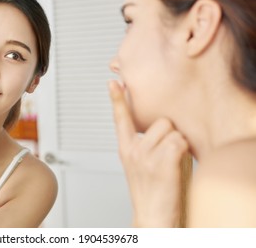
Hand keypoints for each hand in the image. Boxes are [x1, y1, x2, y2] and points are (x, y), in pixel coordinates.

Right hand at [108, 80, 188, 226]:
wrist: (153, 216)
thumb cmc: (152, 190)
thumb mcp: (142, 163)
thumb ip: (148, 143)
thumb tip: (164, 124)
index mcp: (126, 149)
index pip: (120, 118)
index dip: (117, 99)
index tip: (114, 82)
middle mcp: (132, 150)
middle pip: (161, 121)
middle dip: (169, 133)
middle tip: (167, 154)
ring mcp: (145, 156)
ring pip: (172, 131)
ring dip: (178, 144)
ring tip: (171, 162)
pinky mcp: (161, 163)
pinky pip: (180, 142)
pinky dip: (184, 153)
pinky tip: (176, 167)